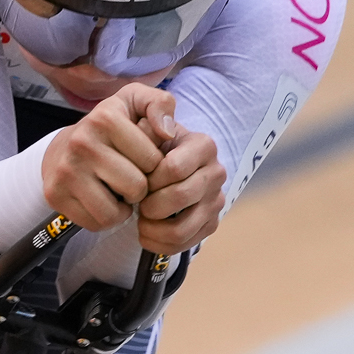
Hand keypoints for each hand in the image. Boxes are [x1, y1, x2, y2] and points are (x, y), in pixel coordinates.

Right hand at [42, 84, 174, 231]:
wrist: (62, 149)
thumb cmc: (109, 130)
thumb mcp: (135, 104)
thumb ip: (160, 104)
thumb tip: (167, 133)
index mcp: (104, 118)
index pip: (153, 161)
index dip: (153, 165)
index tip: (139, 157)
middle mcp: (81, 142)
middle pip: (136, 188)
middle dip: (139, 188)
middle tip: (127, 177)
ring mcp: (65, 170)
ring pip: (115, 212)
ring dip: (122, 208)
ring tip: (115, 190)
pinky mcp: (54, 194)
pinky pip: (95, 223)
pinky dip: (103, 218)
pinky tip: (99, 200)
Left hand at [135, 123, 225, 252]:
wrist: (155, 162)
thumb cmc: (146, 141)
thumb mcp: (144, 114)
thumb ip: (152, 108)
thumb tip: (164, 131)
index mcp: (203, 145)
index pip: (174, 168)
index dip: (149, 177)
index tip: (137, 176)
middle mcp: (216, 173)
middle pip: (179, 197)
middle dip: (150, 203)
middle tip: (137, 201)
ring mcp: (216, 201)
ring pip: (181, 228)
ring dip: (152, 228)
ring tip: (140, 218)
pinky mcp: (211, 224)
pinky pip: (184, 245)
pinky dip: (158, 244)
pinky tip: (145, 233)